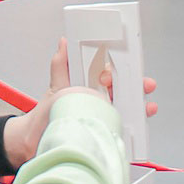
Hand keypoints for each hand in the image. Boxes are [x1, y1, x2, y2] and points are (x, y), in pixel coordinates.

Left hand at [13, 43, 157, 165]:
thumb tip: (64, 44)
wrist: (38, 140)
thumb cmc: (48, 113)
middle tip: (142, 84)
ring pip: (127, 106)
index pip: (109, 73)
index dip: (117, 69)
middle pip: (124, 89)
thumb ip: (60, 65)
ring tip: (146, 106)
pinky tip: (140, 122)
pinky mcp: (105, 129)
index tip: (120, 68)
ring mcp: (104, 114)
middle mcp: (100, 99)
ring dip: (140, 104)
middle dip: (136, 85)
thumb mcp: (56, 86)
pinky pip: (123, 125)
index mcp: (90, 85)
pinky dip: (135, 124)